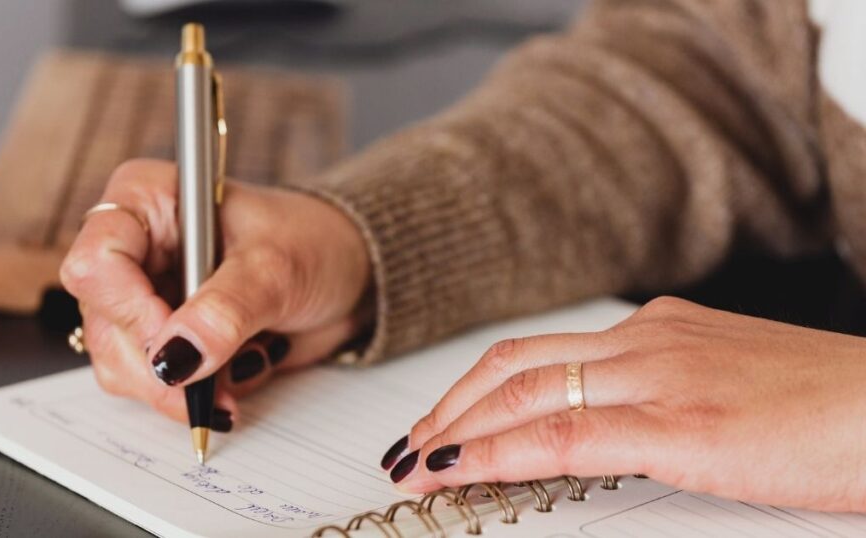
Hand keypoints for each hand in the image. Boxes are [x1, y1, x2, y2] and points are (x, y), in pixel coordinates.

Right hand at [60, 159, 371, 423]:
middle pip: (105, 324)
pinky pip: (154, 385)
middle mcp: (136, 249)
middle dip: (159, 367)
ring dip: (180, 387)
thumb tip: (176, 359)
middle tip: (210, 386)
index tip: (178, 346)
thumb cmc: (315, 243)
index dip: (130, 311)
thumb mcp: (276, 269)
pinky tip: (239, 371)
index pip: (97, 261)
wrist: (351, 275)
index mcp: (148, 201)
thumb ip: (225, 311)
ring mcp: (147, 298)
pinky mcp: (167, 340)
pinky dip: (197, 394)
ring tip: (243, 367)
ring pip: (121, 364)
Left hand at [383, 297, 865, 511]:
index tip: (443, 421)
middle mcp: (649, 342)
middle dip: (451, 406)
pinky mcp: (682, 426)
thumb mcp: (732, 391)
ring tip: (417, 461)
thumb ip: (669, 400)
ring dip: (458, 428)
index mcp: (660, 332)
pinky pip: (564, 434)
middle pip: (515, 365)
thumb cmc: (835, 408)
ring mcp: (661, 378)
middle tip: (410, 442)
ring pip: (525, 394)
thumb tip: (617, 430)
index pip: (541, 355)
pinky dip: (499, 451)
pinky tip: (461, 468)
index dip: (477, 389)